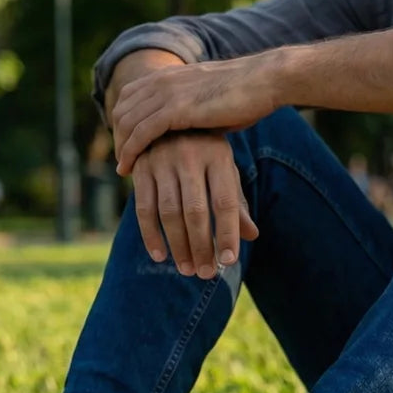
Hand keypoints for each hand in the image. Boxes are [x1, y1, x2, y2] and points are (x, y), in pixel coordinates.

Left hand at [112, 52, 280, 175]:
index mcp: (169, 75)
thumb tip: (193, 131)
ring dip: (121, 147)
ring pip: (127, 121)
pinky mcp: (176, 109)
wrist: (263, 82)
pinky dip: (130, 151)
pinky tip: (129, 169)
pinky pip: (141, 132)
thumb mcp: (210, 100)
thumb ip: (194, 111)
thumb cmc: (246, 95)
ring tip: (123, 169)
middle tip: (122, 161)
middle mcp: (162, 80)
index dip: (124, 122)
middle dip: (118, 136)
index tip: (127, 145)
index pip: (130, 97)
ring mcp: (167, 92)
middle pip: (122, 109)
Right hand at [131, 132, 258, 277]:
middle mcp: (190, 155)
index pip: (225, 202)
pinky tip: (160, 256)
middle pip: (196, 211)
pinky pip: (144, 208)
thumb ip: (236, 202)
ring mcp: (162, 160)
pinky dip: (151, 235)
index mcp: (218, 155)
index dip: (228, 234)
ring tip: (187, 269)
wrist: (166, 119)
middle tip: (205, 273)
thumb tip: (251, 235)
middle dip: (202, 246)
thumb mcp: (224, 170)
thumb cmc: (205, 153)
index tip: (229, 262)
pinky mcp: (140, 168)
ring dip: (178, 246)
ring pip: (169, 212)